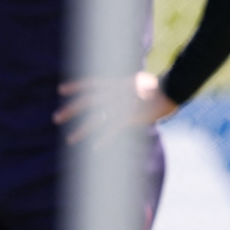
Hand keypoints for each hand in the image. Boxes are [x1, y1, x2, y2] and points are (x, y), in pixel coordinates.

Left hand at [53, 72, 177, 146]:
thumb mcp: (140, 81)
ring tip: (71, 139)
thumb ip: (130, 87)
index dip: (76, 86)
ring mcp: (122, 105)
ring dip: (83, 129)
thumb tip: (128, 88)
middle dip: (71, 109)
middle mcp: (116, 93)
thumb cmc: (161, 86)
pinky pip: (114, 129)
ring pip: (97, 118)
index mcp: (118, 83)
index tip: (61, 90)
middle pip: (88, 101)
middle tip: (56, 118)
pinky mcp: (131, 116)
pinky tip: (95, 148)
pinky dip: (104, 139)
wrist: (173, 87)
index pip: (92, 83)